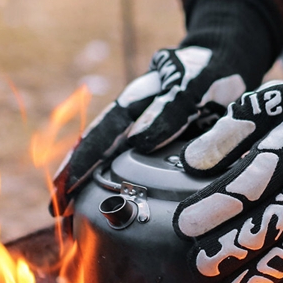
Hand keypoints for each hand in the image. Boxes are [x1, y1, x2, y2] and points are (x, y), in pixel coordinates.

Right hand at [51, 46, 247, 214]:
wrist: (223, 65)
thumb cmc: (203, 71)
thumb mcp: (188, 84)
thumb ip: (167, 109)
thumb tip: (138, 140)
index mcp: (132, 106)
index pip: (97, 139)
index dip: (78, 165)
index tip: (61, 192)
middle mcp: (134, 123)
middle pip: (98, 156)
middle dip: (76, 183)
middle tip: (59, 215)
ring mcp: (149, 136)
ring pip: (116, 165)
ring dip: (98, 189)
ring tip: (80, 217)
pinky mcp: (168, 148)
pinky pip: (144, 172)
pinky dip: (129, 188)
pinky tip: (124, 204)